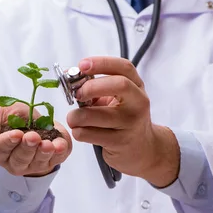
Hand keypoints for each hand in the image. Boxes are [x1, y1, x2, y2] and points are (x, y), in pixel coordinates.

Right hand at [0, 102, 71, 176]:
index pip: (1, 150)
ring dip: (43, 152)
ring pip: (38, 162)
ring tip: (47, 144)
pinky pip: (57, 159)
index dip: (8, 142)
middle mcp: (15, 162)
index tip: (17, 133)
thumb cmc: (11, 117)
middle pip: (20, 159)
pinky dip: (60, 152)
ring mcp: (34, 164)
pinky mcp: (51, 161)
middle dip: (27, 147)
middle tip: (33, 136)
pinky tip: (60, 145)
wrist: (32, 120)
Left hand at [66, 57, 179, 186]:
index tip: (82, 65)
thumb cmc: (123, 119)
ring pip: (96, 115)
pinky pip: (90, 134)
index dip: (101, 63)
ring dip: (76, 116)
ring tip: (73, 118)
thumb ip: (97, 87)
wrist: (143, 149)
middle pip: (119, 85)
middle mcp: (138, 103)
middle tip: (76, 94)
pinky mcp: (121, 142)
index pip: (123, 67)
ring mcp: (131, 124)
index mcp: (136, 86)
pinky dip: (79, 132)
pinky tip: (81, 132)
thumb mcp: (117, 99)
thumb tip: (68, 77)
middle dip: (91, 87)